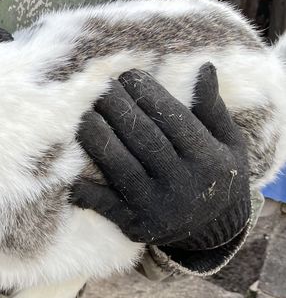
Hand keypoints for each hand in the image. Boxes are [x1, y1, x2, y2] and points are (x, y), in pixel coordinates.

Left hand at [72, 64, 250, 254]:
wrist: (215, 230)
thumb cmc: (217, 174)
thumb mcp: (228, 142)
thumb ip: (213, 108)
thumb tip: (204, 67)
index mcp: (207, 159)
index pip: (174, 120)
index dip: (149, 95)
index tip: (129, 75)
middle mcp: (182, 184)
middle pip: (143, 139)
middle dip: (119, 110)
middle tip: (101, 88)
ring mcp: (156, 206)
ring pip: (120, 167)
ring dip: (97, 138)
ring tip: (82, 115)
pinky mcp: (135, 225)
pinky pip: (106, 205)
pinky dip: (86, 190)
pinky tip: (70, 170)